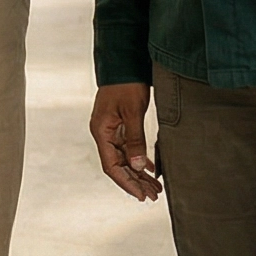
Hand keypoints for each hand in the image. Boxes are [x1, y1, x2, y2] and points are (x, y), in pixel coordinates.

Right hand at [90, 82, 160, 201]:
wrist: (124, 60)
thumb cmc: (125, 83)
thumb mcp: (133, 112)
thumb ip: (134, 140)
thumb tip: (137, 166)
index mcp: (101, 131)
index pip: (112, 166)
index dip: (127, 183)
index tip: (141, 195)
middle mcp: (103, 133)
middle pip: (118, 165)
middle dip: (135, 181)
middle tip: (153, 195)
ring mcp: (111, 129)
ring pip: (125, 158)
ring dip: (138, 172)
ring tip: (154, 187)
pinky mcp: (119, 124)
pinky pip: (128, 147)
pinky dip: (139, 158)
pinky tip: (150, 168)